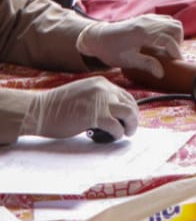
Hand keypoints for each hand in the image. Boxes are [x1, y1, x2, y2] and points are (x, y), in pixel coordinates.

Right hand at [20, 77, 137, 140]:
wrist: (38, 111)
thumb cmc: (56, 107)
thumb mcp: (82, 94)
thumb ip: (98, 98)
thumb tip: (111, 111)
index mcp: (101, 83)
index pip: (125, 95)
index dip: (130, 108)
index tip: (129, 118)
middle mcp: (104, 89)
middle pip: (130, 104)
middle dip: (133, 118)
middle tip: (130, 128)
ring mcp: (100, 101)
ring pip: (129, 113)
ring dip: (130, 125)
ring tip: (126, 133)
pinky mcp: (95, 115)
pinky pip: (115, 126)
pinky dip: (117, 133)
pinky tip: (113, 137)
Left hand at [78, 15, 182, 77]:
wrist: (98, 37)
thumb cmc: (111, 51)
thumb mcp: (127, 61)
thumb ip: (146, 65)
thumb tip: (162, 73)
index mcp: (142, 33)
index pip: (168, 40)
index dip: (176, 51)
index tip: (177, 62)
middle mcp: (148, 22)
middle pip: (175, 28)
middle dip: (178, 42)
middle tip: (173, 55)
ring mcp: (148, 18)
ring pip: (173, 22)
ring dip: (176, 35)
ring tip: (169, 48)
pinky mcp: (148, 17)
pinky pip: (166, 19)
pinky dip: (170, 29)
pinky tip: (164, 40)